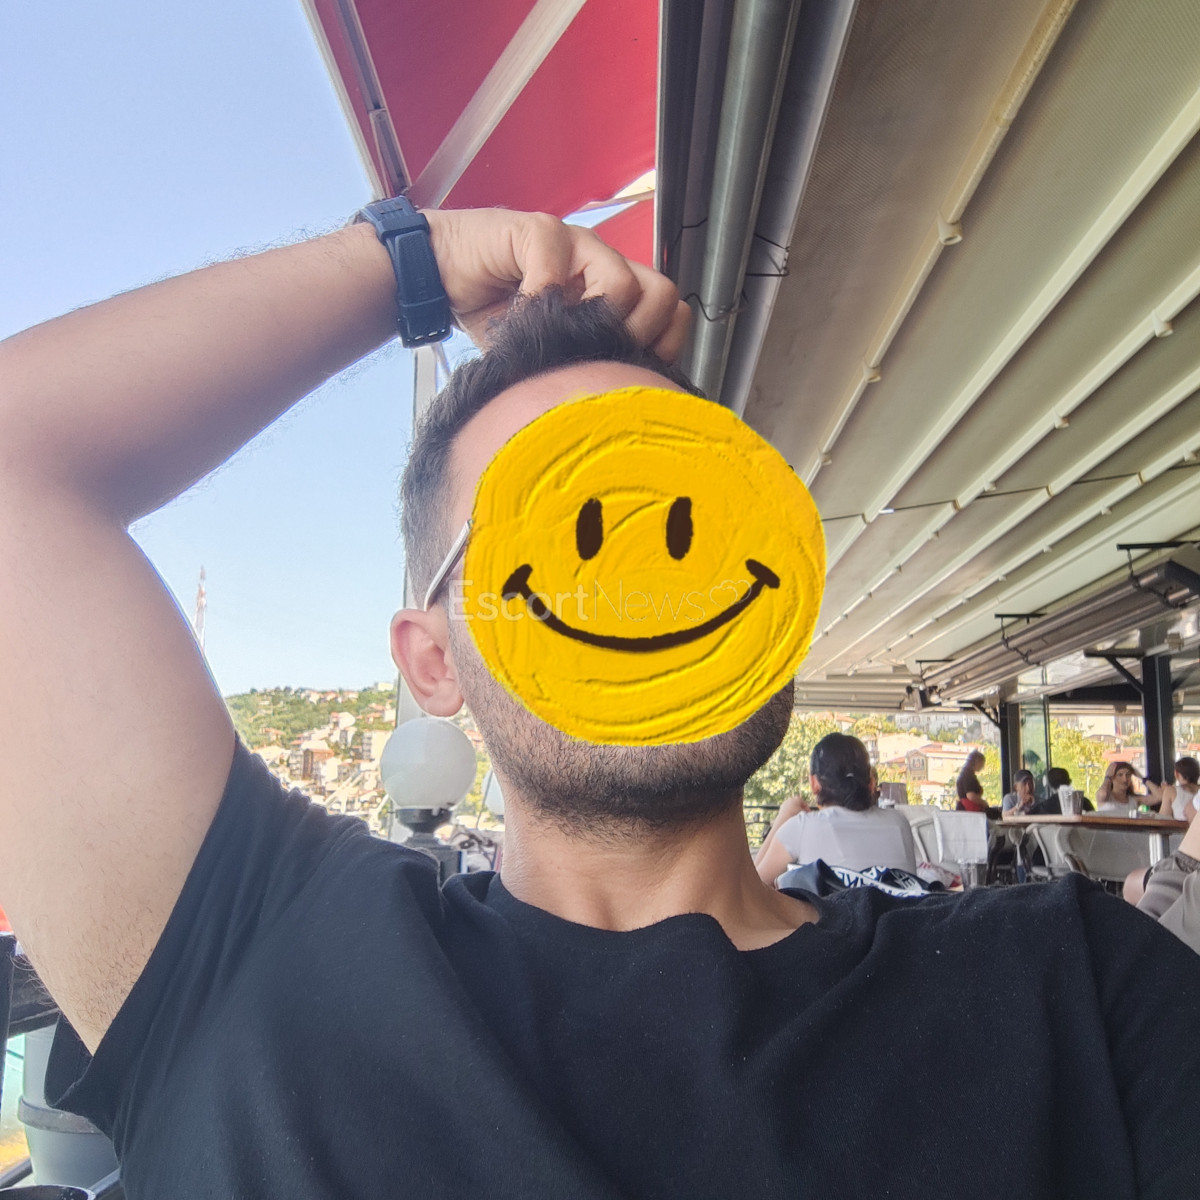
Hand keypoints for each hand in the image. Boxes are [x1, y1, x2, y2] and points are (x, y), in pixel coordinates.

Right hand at [425, 209, 689, 360]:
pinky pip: (558, 265)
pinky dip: (539, 301)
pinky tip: (520, 320)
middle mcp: (605, 263)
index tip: (626, 375)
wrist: (443, 276)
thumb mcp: (550, 355)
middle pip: (662, 296)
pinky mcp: (541, 232)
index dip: (658, 348)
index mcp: (616, 291)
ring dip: (589, 320)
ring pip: (622, 283)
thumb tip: (616, 414)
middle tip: (592, 357)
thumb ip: (585, 366)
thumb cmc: (498, 317)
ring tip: (556, 338)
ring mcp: (578, 244)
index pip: (671, 315)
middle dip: (634, 337)